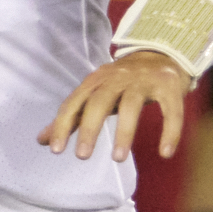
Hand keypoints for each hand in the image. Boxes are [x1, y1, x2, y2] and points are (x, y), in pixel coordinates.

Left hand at [40, 47, 196, 160]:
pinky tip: (165, 153)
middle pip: (100, 101)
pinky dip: (169, 132)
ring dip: (124, 132)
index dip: (63, 125)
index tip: (56, 150)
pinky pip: (170, 110)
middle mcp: (118, 77)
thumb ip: (72, 117)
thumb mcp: (96, 94)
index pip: (75, 102)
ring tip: (117, 158)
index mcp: (97, 80)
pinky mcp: (169, 86)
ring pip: (132, 105)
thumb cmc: (124, 81)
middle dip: (89, 128)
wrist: (163, 53)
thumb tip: (42, 141)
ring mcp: (144, 81)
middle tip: (82, 156)